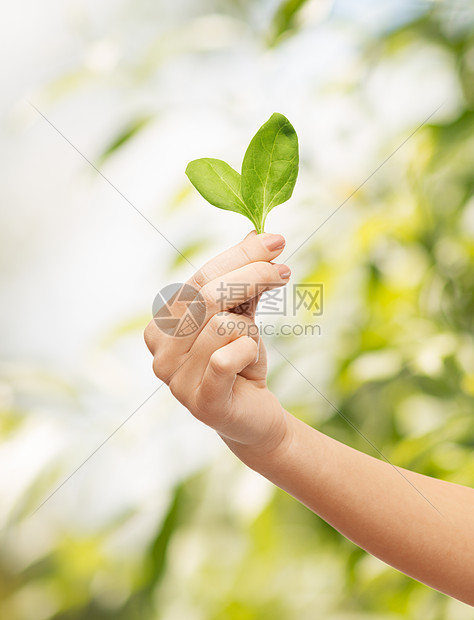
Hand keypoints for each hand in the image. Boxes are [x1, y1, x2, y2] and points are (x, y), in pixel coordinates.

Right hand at [144, 230, 290, 454]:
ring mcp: (175, 380)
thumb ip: (241, 278)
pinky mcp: (200, 402)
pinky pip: (225, 358)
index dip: (238, 256)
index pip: (198, 278)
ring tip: (250, 346)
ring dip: (249, 330)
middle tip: (283, 271)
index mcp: (162, 325)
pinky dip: (247, 352)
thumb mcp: (241, 315)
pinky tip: (249, 364)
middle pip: (207, 296)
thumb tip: (258, 231)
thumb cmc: (242, 361)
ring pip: (222, 326)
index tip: (274, 241)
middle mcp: (160, 351)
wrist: (255, 416)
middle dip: (252, 275)